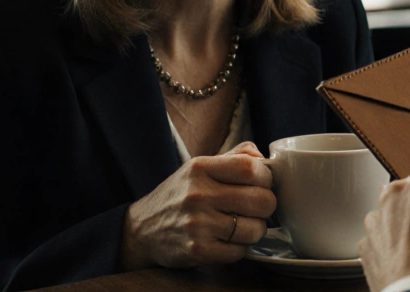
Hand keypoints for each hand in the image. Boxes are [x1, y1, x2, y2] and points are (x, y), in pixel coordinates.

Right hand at [119, 141, 275, 268]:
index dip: (266, 177)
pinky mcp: (197, 250)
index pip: (250, 168)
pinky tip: (228, 240)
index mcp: (200, 168)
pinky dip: (239, 248)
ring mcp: (197, 224)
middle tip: (258, 208)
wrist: (142, 229)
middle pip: (260, 200)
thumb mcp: (200, 166)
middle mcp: (197, 194)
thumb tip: (264, 157)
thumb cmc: (180, 195)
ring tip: (242, 225)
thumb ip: (234, 156)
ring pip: (255, 229)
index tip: (264, 183)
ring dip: (256, 229)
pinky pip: (239, 252)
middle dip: (267, 206)